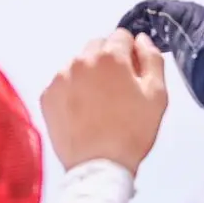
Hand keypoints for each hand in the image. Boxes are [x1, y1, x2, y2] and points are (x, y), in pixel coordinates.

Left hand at [40, 30, 168, 174]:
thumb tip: (141, 40)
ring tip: (99, 103)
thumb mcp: (157, 94)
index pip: (121, 36)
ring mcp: (60, 78)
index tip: (133, 73)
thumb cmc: (132, 132)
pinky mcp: (47, 96)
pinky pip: (62, 83)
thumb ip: (152, 59)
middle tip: (117, 89)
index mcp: (109, 57)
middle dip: (109, 60)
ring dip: (89, 74)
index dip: (131, 53)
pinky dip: (72, 90)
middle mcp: (80, 61)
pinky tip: (83, 111)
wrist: (99, 166)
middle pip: (97, 46)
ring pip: (78, 64)